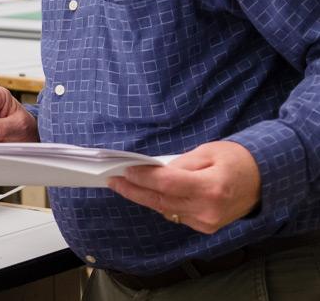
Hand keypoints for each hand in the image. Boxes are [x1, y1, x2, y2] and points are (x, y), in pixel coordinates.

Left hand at [107, 141, 260, 233]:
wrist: (265, 179)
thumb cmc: (237, 160)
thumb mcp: (207, 152)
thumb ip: (179, 164)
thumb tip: (151, 170)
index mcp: (211, 187)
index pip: (167, 184)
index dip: (142, 178)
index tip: (124, 170)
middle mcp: (209, 209)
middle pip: (161, 200)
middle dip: (134, 190)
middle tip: (113, 180)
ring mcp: (208, 222)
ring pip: (165, 209)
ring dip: (143, 197)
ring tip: (123, 184)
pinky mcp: (206, 227)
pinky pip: (176, 214)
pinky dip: (160, 203)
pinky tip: (147, 193)